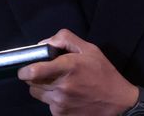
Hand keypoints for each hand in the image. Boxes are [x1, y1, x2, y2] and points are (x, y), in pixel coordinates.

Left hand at [17, 29, 138, 115]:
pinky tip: (67, 96)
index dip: (25, 69)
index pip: (34, 71)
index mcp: (68, 68)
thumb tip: (43, 44)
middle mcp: (62, 87)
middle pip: (32, 82)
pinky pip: (47, 105)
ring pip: (37, 94)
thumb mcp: (89, 49)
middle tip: (48, 73)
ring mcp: (60, 104)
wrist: (118, 102)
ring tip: (59, 84)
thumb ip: (65, 39)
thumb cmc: (103, 73)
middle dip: (35, 76)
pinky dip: (52, 99)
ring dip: (43, 88)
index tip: (25, 68)